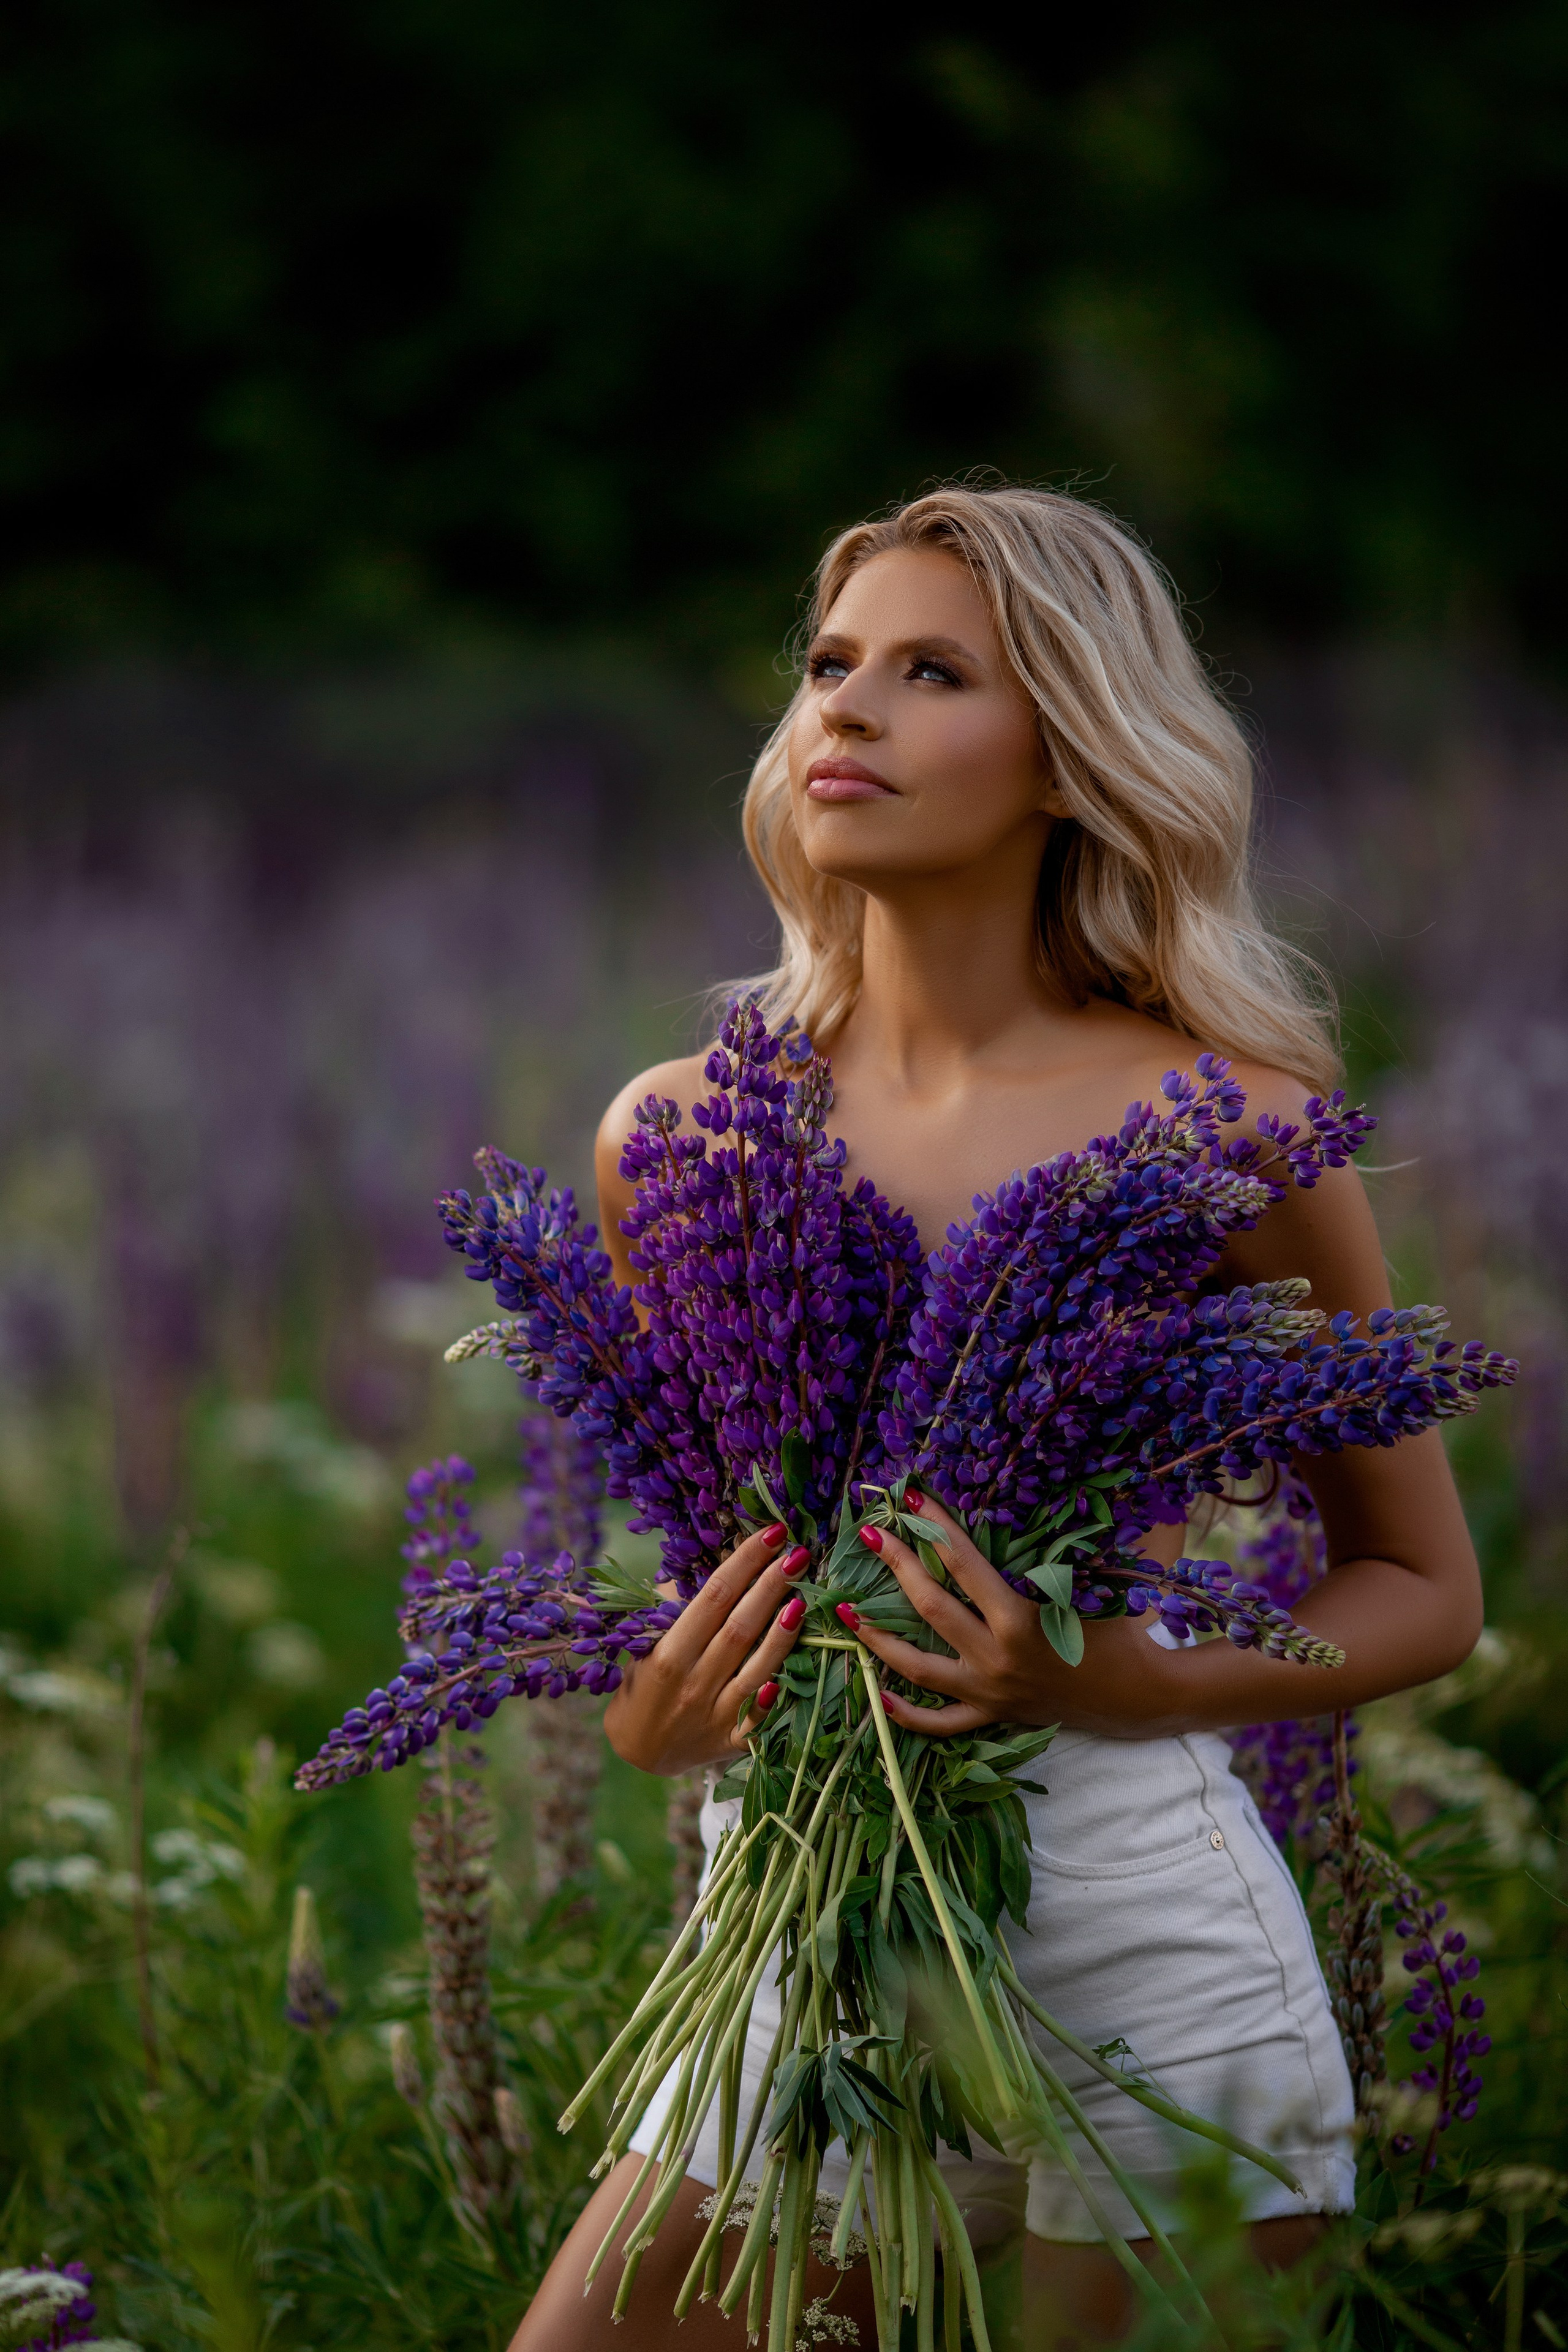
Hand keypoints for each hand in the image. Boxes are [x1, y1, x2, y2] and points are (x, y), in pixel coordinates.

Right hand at [603, 1524, 812, 1773]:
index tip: (770, 1534)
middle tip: (798, 1553)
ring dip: (783, 1631)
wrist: (638, 1752)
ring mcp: (715, 1714)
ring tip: (805, 1597)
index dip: (744, 1563)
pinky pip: (759, 1718)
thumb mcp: (644, 1645)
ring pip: (757, 1667)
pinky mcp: (732, 1740)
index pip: (713, 1597)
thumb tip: (705, 1564)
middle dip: (770, 1585)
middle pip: (739, 1626)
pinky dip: (774, 1696)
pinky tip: (795, 1669)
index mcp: (669, 1654)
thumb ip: (673, 1608)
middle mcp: (694, 1683)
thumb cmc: (642, 1687)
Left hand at [849, 1493, 1184, 1738]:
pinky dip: (908, 1714)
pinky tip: (878, 1696)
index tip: (913, 1497)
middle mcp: (996, 1659)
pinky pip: (940, 1722)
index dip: (937, 1528)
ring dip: (879, 1640)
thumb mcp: (1092, 1586)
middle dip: (897, 1568)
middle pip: (931, 1608)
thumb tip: (1042, 1497)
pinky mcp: (991, 1716)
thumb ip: (1061, 1549)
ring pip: (919, 1669)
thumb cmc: (1120, 1632)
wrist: (1139, 1696)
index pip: (965, 1565)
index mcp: (1020, 1621)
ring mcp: (989, 1692)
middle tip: (869, 1535)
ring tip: (847, 1612)